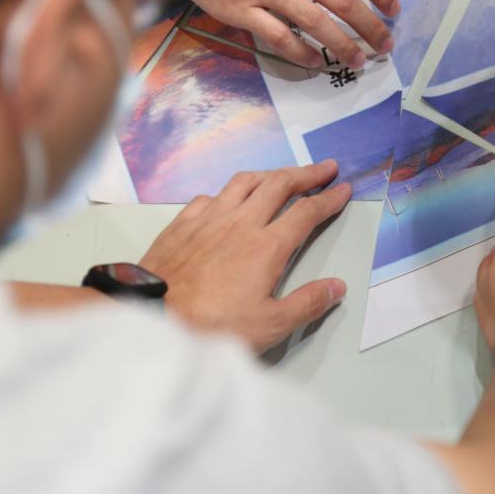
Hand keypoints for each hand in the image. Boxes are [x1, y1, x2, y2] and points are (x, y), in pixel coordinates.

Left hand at [139, 161, 350, 352]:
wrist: (152, 316)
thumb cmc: (212, 325)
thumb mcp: (270, 325)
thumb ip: (307, 304)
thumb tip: (337, 288)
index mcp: (267, 246)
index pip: (306, 212)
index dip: (328, 199)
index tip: (342, 190)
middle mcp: (240, 222)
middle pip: (279, 185)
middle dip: (306, 173)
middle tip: (324, 167)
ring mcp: (209, 219)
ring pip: (245, 182)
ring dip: (269, 174)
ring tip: (282, 175)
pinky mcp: (183, 223)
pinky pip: (211, 196)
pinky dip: (228, 192)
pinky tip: (229, 199)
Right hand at [149, 0, 399, 68]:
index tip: (391, 7)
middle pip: (344, 2)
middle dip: (371, 27)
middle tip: (384, 43)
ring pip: (317, 24)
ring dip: (343, 46)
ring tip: (357, 60)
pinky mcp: (241, 8)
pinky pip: (279, 37)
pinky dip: (301, 53)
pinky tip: (313, 62)